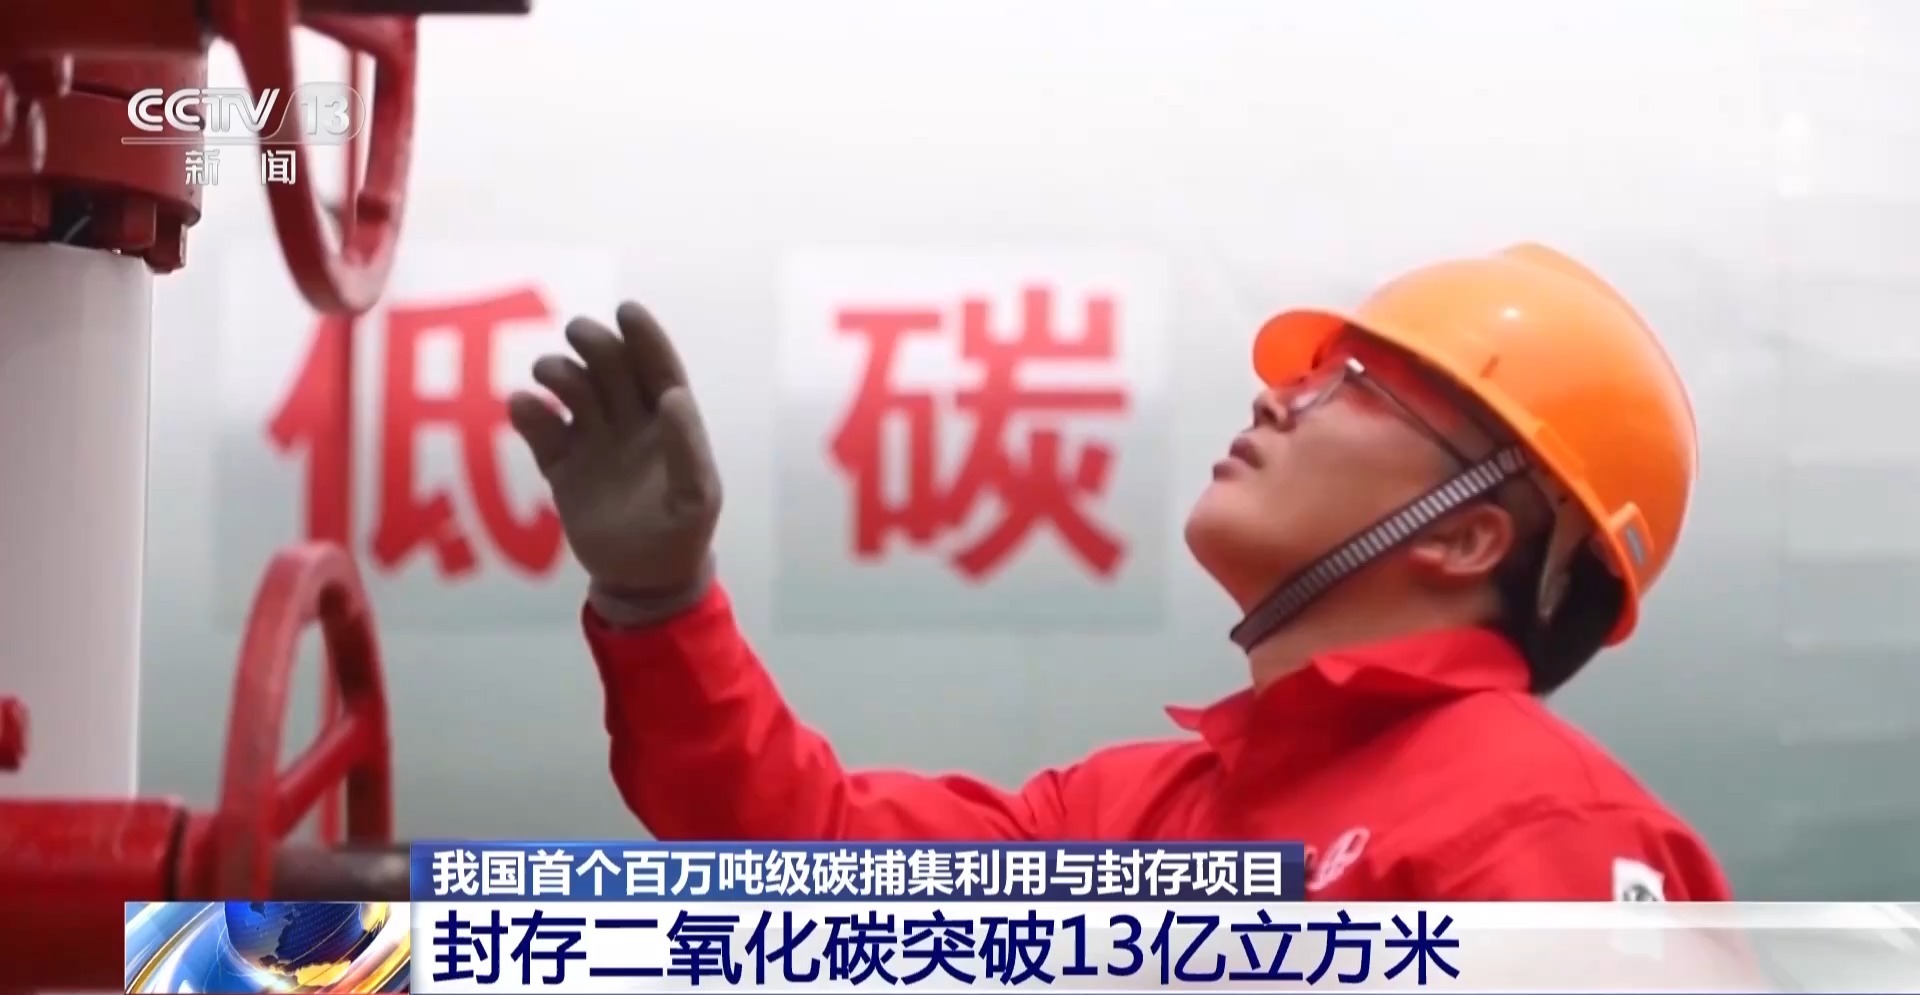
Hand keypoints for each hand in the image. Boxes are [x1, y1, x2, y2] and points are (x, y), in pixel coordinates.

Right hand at [507, 302, 721, 622]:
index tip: (627, 310)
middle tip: (579, 333)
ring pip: (573, 392)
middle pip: (611, 369)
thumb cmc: (681, 533)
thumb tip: (674, 398)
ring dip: (560, 374)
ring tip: (549, 375)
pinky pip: (542, 432)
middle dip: (596, 344)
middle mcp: (629, 422)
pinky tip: (523, 406)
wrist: (643, 581)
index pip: (657, 369)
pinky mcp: (561, 466)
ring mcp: (593, 441)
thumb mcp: (696, 496)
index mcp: (669, 423)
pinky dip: (529, 415)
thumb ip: (688, 448)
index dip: (645, 338)